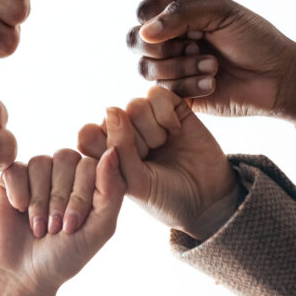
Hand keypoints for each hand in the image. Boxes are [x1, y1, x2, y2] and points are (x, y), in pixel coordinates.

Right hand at [0, 148, 124, 295]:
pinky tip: (19, 211)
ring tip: (38, 227)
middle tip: (54, 228)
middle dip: (59, 199)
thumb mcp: (99, 229)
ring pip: (40, 162)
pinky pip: (16, 169)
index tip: (72, 226)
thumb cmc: (66, 255)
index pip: (90, 164)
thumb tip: (112, 151)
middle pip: (66, 157)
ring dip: (39, 201)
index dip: (79, 195)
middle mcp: (65, 171)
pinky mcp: (12, 178)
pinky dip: (19, 193)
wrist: (25, 275)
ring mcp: (38, 173)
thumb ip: (112, 191)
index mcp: (90, 180)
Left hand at [77, 87, 239, 240]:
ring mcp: (146, 118)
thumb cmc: (166, 198)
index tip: (127, 167)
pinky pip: (156, 95)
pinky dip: (166, 115)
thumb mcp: (138, 184)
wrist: (208, 200)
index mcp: (105, 152)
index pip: (87, 134)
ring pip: (135, 105)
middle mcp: (122, 132)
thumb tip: (112, 109)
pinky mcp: (170, 106)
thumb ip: (121, 150)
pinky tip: (175, 131)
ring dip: (152, 130)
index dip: (107, 146)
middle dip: (136, 143)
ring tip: (163, 146)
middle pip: (114, 118)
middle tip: (152, 160)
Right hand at [127, 0, 295, 118]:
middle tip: (195, 45)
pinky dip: (189, 85)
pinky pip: (164, 91)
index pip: (143, 11)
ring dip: (180, 66)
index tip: (189, 24)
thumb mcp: (220, 11)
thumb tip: (144, 32)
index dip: (156, 19)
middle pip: (134, 41)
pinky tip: (213, 83)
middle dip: (163, 46)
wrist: (277, 76)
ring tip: (213, 66)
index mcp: (178, 15)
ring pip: (146, 68)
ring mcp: (172, 68)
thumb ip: (180, 13)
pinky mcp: (178, 95)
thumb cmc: (255, 38)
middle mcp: (170, 40)